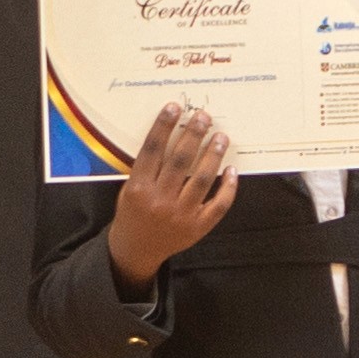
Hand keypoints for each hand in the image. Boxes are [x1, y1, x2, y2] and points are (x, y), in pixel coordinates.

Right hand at [103, 104, 234, 282]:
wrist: (137, 249)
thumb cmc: (132, 213)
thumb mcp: (128, 188)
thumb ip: (145, 167)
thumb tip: (170, 135)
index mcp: (138, 189)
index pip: (152, 150)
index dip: (163, 127)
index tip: (174, 108)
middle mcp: (159, 201)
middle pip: (180, 161)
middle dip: (193, 135)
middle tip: (203, 116)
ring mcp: (181, 215)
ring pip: (201, 179)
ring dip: (213, 155)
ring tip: (220, 137)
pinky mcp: (198, 227)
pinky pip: (218, 205)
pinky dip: (227, 187)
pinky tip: (231, 170)